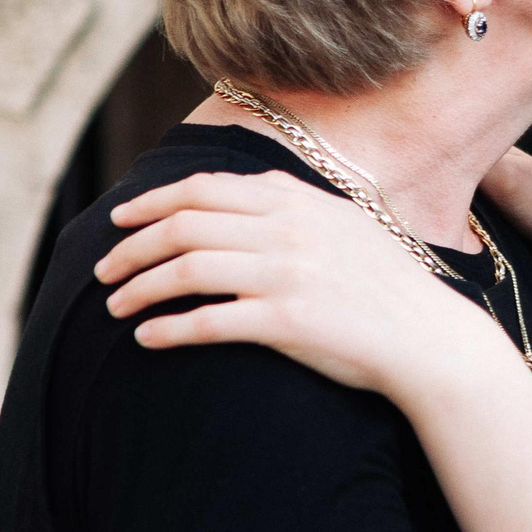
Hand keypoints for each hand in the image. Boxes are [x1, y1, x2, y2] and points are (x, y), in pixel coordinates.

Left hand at [94, 170, 507, 402]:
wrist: (428, 336)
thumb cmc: (384, 286)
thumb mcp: (343, 224)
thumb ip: (291, 205)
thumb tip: (238, 196)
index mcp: (296, 201)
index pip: (203, 190)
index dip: (151, 202)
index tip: (118, 220)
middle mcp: (287, 229)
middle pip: (184, 226)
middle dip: (132, 247)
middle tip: (104, 272)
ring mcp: (287, 273)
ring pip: (187, 270)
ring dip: (140, 288)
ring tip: (115, 308)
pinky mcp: (287, 320)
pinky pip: (209, 321)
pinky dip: (168, 329)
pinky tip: (146, 340)